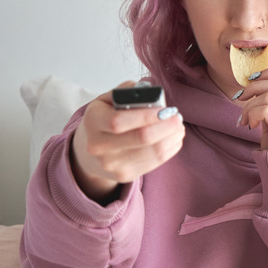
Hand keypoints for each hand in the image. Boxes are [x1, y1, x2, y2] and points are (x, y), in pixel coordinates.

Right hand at [70, 81, 184, 202]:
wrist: (89, 153)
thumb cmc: (104, 119)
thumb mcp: (107, 100)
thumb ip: (128, 92)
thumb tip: (153, 95)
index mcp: (93, 121)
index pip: (119, 121)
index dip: (146, 115)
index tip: (166, 109)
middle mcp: (98, 146)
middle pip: (141, 138)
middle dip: (166, 126)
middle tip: (177, 117)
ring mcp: (112, 164)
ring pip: (153, 152)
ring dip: (172, 137)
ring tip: (178, 127)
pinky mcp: (125, 175)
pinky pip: (155, 162)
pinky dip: (170, 149)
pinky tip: (173, 138)